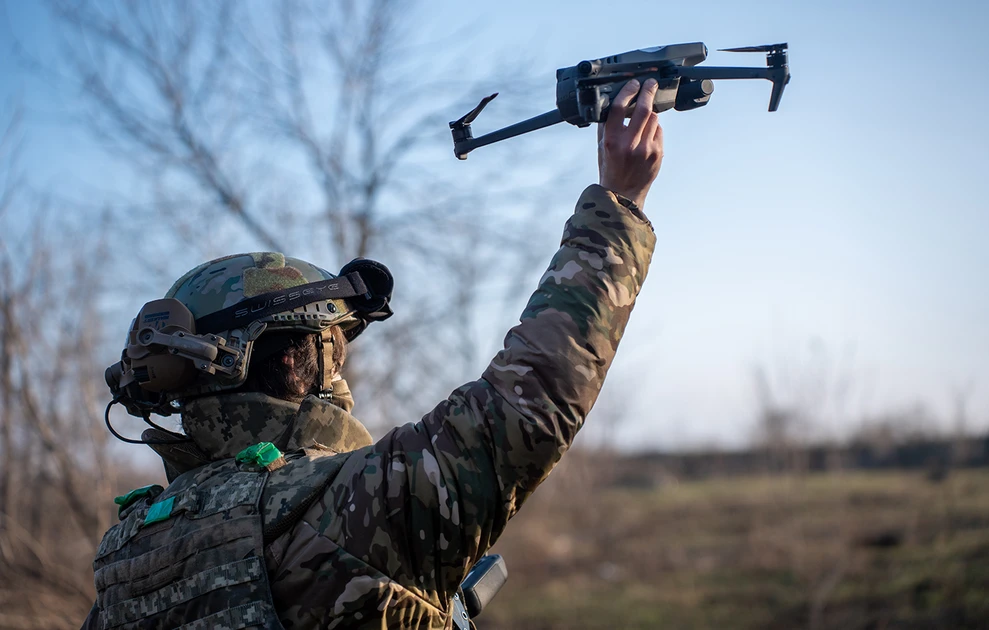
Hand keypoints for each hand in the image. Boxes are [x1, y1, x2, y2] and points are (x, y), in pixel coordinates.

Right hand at [597, 78, 663, 210]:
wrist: (623, 193)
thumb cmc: (611, 169)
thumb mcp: (601, 147)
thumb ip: (606, 126)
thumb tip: (613, 103)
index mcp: (611, 141)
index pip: (619, 108)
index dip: (628, 91)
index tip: (633, 84)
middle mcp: (629, 144)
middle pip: (643, 109)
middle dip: (648, 92)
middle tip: (650, 84)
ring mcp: (646, 149)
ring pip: (654, 118)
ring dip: (650, 113)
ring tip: (644, 116)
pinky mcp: (658, 153)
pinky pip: (659, 131)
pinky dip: (654, 129)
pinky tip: (647, 136)